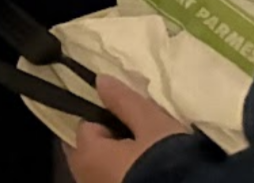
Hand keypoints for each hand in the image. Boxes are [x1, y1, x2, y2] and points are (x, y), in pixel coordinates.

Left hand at [65, 76, 191, 182]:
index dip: (109, 119)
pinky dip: (129, 176)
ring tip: (151, 158)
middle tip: (143, 139)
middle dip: (111, 143)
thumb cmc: (167, 160)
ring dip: (121, 163)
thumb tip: (100, 80)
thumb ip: (124, 102)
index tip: (133, 121)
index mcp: (87, 156)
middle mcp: (86, 178)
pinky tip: (152, 175)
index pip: (86, 127)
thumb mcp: (152, 124)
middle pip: (92, 152)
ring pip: (105, 171)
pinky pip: (117, 180)